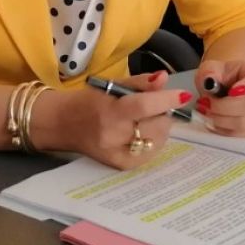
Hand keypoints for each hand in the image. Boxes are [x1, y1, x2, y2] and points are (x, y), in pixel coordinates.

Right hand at [47, 71, 192, 169]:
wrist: (62, 124)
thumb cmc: (88, 100)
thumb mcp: (110, 84)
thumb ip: (139, 83)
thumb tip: (164, 79)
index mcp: (109, 111)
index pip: (143, 106)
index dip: (167, 100)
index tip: (183, 95)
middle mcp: (113, 135)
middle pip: (154, 126)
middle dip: (164, 113)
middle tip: (159, 106)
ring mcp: (117, 154)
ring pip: (155, 141)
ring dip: (160, 128)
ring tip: (149, 119)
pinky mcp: (120, 165)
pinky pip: (148, 155)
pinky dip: (153, 142)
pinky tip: (146, 134)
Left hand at [194, 59, 244, 136]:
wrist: (221, 87)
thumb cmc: (221, 75)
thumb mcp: (211, 66)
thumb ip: (209, 71)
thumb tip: (210, 81)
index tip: (233, 90)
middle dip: (225, 106)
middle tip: (206, 101)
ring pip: (244, 123)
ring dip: (220, 118)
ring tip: (206, 109)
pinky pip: (237, 134)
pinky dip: (220, 128)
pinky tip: (211, 119)